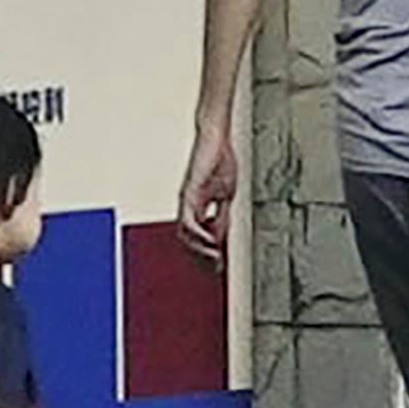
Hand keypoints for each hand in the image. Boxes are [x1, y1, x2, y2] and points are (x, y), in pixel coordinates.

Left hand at [177, 115, 238, 262]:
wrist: (214, 138)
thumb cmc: (218, 161)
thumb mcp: (224, 194)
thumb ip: (221, 214)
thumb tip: (220, 237)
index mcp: (196, 208)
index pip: (196, 238)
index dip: (206, 254)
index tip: (218, 266)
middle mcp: (187, 206)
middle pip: (186, 241)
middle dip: (200, 258)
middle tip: (215, 269)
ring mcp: (186, 200)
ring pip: (184, 233)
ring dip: (198, 249)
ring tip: (213, 258)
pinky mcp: (189, 191)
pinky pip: (189, 217)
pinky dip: (198, 232)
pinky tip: (207, 239)